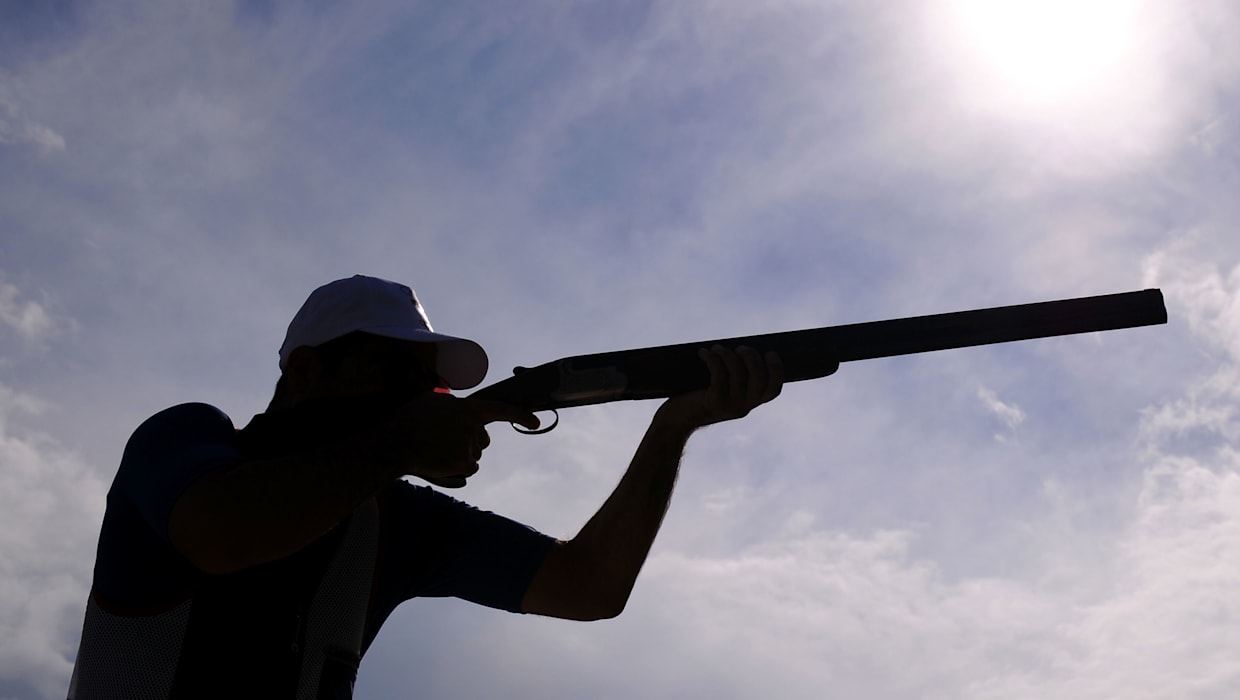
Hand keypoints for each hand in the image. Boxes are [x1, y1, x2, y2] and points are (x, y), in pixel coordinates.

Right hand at [373, 393, 538, 487]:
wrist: (394, 442)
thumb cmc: (407, 421)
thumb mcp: (432, 401)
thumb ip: (451, 406)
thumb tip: (458, 412)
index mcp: (466, 407)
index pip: (500, 410)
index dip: (520, 416)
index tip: (536, 421)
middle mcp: (472, 425)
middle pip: (483, 440)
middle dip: (470, 443)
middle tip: (445, 442)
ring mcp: (469, 444)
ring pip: (474, 456)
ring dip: (460, 457)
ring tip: (436, 451)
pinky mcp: (464, 462)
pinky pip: (469, 470)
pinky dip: (457, 470)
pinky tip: (440, 462)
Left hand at [653, 346, 783, 433]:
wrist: (676, 420)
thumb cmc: (697, 398)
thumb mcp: (722, 391)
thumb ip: (735, 378)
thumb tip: (741, 349)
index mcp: (750, 403)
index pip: (773, 390)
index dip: (776, 370)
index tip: (769, 353)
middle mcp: (744, 407)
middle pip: (760, 378)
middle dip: (751, 357)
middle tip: (739, 348)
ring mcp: (730, 406)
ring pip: (738, 374)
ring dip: (728, 355)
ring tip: (716, 348)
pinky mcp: (713, 402)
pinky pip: (719, 375)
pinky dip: (712, 359)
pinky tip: (703, 353)